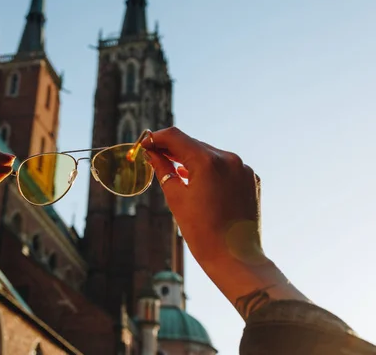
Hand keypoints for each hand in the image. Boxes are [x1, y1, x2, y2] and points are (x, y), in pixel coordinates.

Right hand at [142, 127, 307, 318]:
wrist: (235, 258)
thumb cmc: (202, 232)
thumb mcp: (176, 198)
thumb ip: (163, 169)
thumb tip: (151, 153)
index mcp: (208, 161)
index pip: (176, 137)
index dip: (157, 138)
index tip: (145, 144)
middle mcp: (229, 159)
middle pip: (193, 144)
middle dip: (173, 149)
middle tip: (155, 156)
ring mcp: (243, 168)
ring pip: (210, 154)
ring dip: (192, 159)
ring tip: (175, 170)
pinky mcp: (250, 179)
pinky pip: (225, 167)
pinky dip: (210, 170)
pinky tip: (199, 181)